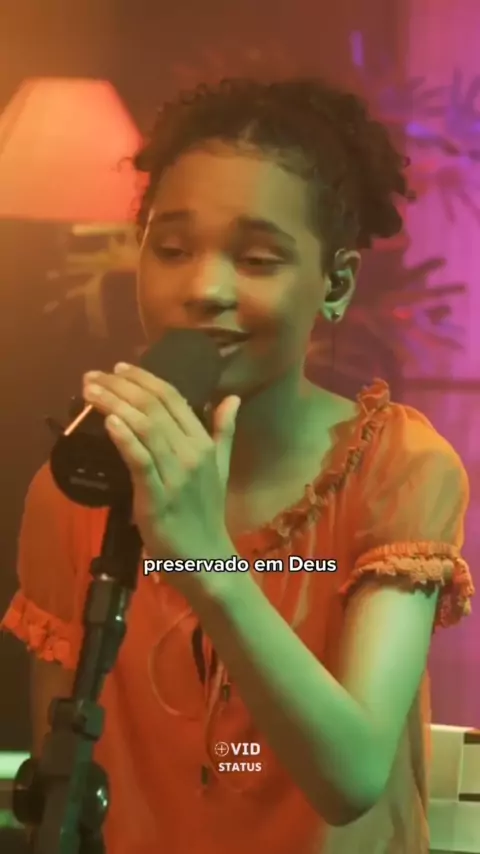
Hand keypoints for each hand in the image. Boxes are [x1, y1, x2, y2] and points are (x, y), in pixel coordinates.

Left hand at [82, 363, 239, 592]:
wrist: (205, 556)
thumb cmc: (206, 513)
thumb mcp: (220, 468)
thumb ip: (223, 432)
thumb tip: (232, 398)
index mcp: (205, 444)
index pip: (174, 399)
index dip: (145, 379)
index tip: (120, 368)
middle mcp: (193, 453)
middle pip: (154, 408)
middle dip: (121, 386)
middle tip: (93, 375)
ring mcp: (176, 475)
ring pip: (145, 428)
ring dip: (115, 404)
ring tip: (90, 391)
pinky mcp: (158, 497)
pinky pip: (141, 461)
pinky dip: (125, 439)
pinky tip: (110, 422)